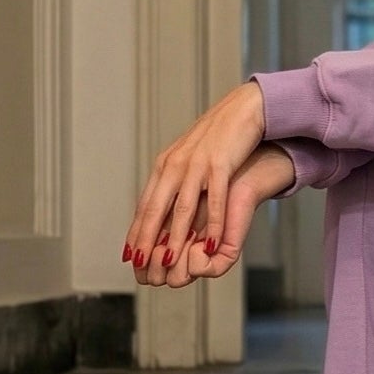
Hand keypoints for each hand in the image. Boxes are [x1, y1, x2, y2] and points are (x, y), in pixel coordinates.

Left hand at [134, 143, 294, 287]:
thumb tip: (164, 206)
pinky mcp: (220, 163)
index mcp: (166, 164)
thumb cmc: (219, 137)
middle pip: (157, 208)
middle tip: (140, 264)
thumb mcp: (190, 157)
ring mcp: (197, 164)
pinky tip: (210, 242)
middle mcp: (176, 165)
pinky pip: (214, 199)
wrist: (243, 109)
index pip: (146, 204)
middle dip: (146, 239)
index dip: (137, 231)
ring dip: (174, 237)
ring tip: (170, 261)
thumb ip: (176, 179)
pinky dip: (211, 223)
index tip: (130, 256)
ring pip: (182, 207)